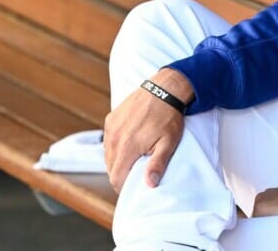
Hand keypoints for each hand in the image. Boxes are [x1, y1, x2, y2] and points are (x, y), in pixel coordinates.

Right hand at [103, 68, 194, 192]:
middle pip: (110, 168)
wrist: (164, 90)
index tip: (133, 186)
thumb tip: (150, 185)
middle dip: (121, 173)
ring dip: (118, 159)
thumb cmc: (169, 117)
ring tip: (134, 157)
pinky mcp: (111, 119)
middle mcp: (114, 139)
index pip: (116, 178)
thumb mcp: (168, 143)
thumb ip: (157, 164)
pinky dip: (116, 145)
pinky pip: (108, 140)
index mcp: (127, 148)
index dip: (124, 186)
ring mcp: (111, 128)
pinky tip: (130, 142)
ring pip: (108, 154)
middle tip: (136, 171)